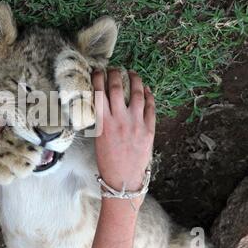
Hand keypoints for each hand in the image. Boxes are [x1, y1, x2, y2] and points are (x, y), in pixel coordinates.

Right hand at [92, 69, 154, 201]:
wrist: (124, 179)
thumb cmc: (107, 161)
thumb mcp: (99, 138)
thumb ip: (102, 119)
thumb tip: (104, 102)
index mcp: (104, 122)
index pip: (99, 92)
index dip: (98, 78)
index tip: (97, 71)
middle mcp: (120, 119)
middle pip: (118, 88)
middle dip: (115, 74)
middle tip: (114, 69)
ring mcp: (136, 123)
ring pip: (137, 94)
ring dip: (135, 80)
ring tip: (132, 73)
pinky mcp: (149, 129)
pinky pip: (150, 107)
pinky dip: (149, 95)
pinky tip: (146, 89)